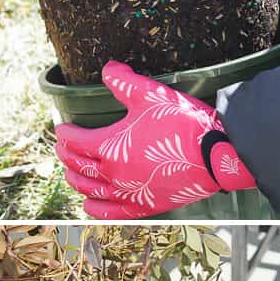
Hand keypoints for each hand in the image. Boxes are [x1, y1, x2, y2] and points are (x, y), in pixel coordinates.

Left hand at [56, 62, 256, 217]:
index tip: (62, 128)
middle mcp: (114, 174)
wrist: (217, 155)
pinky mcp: (146, 206)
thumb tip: (107, 68)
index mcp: (110, 146)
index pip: (76, 142)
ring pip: (90, 192)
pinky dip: (96, 208)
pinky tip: (90, 204)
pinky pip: (111, 212)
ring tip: (72, 173)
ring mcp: (129, 194)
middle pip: (79, 167)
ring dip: (76, 181)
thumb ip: (124, 81)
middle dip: (66, 156)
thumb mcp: (151, 94)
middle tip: (62, 147)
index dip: (65, 134)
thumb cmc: (183, 123)